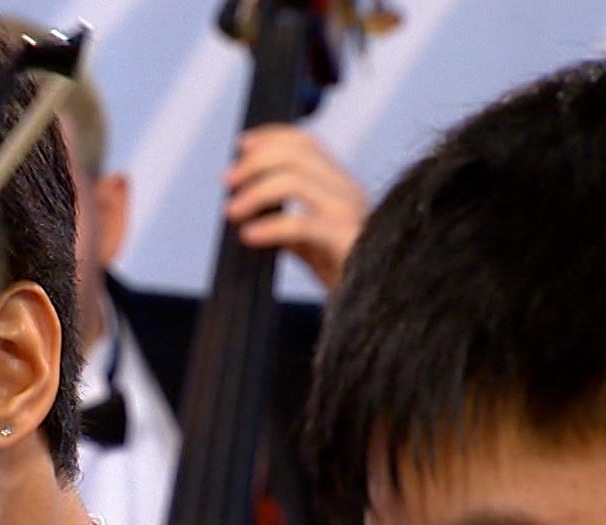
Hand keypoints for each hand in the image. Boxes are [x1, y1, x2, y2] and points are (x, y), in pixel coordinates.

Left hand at [224, 124, 368, 290]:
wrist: (378, 306)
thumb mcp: (310, 242)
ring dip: (255, 191)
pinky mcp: (348, 241)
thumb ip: (286, 222)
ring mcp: (350, 214)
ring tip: (232, 212)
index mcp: (340, 186)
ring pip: (296, 180)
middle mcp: (348, 192)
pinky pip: (302, 224)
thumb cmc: (345, 276)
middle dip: (255, 161)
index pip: (305, 143)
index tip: (240, 146)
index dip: (270, 137)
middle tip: (228, 182)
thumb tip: (247, 209)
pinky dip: (269, 227)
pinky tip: (248, 236)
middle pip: (297, 153)